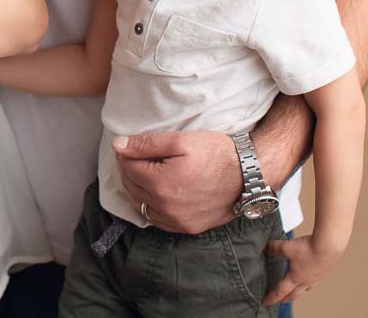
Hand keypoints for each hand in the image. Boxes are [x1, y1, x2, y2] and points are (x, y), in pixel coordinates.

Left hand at [113, 131, 239, 233]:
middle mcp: (165, 207)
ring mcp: (176, 221)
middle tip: (134, 156)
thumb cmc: (217, 155)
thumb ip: (146, 144)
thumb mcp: (180, 141)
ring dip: (136, 189)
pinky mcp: (187, 228)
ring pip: (141, 206)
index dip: (125, 154)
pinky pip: (157, 220)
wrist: (249, 176)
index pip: (127, 168)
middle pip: (131, 187)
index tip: (129, 146)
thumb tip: (118, 145)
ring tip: (144, 173)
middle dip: (128, 170)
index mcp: (160, 184)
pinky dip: (150, 207)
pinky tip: (155, 194)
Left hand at [263, 231, 343, 305]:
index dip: (272, 297)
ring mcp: (316, 277)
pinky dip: (307, 282)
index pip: (280, 291)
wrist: (329, 246)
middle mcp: (306, 281)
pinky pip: (313, 281)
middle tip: (278, 301)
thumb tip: (265, 247)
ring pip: (305, 289)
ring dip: (297, 292)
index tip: (265, 302)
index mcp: (296, 278)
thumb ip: (274, 248)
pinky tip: (308, 276)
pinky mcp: (323, 271)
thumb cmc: (309, 249)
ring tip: (293, 291)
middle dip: (284, 299)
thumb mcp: (286, 247)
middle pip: (294, 295)